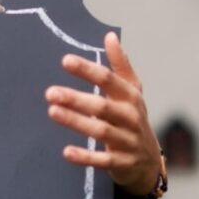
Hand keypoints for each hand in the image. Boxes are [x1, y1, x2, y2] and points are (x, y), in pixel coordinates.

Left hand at [46, 32, 162, 196]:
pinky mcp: (122, 163)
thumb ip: (120, 65)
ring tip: (52, 111)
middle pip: (102, 106)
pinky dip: (85, 156)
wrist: (149, 162)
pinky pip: (103, 160)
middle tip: (50, 92)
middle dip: (76, 98)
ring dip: (76, 121)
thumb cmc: (133, 118)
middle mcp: (131, 117)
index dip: (87, 70)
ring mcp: (128, 141)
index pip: (109, 79)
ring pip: (101, 130)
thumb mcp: (131, 91)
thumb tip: (110, 36)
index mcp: (131, 97)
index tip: (65, 61)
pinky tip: (66, 151)